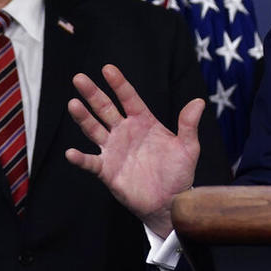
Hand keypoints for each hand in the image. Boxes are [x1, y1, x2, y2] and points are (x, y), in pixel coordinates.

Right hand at [65, 64, 201, 236]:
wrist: (170, 202)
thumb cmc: (179, 173)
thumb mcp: (188, 147)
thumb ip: (189, 125)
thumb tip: (199, 102)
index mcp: (143, 122)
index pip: (129, 98)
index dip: (119, 84)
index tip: (107, 69)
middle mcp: (125, 132)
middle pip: (105, 108)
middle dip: (93, 93)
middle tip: (79, 78)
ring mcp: (114, 150)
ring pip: (94, 129)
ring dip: (83, 117)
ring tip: (73, 104)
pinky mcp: (107, 170)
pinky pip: (91, 162)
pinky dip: (80, 158)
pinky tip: (71, 153)